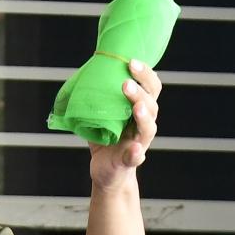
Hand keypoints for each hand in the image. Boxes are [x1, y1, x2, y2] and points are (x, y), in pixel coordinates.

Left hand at [88, 59, 159, 190]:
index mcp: (139, 110)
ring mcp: (139, 144)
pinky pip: (136, 157)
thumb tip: (82, 74)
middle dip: (141, 91)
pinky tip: (134, 148)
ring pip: (148, 128)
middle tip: (126, 83)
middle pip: (152, 105)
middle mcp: (143, 125)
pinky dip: (136, 153)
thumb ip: (97, 98)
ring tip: (136, 107)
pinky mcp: (130, 161)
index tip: (131, 61)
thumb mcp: (101, 116)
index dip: (145, 74)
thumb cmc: (105, 141)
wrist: (107, 173)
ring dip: (143, 116)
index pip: (150, 88)